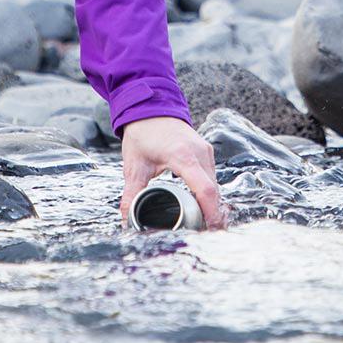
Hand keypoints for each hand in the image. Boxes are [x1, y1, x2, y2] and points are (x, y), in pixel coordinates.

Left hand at [120, 115, 227, 229]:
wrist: (150, 106)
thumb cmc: (142, 133)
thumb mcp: (134, 165)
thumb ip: (132, 194)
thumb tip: (127, 220)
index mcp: (183, 156)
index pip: (204, 190)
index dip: (211, 213)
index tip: (211, 231)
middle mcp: (199, 153)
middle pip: (213, 191)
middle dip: (213, 214)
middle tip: (206, 236)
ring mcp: (205, 151)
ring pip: (215, 184)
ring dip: (212, 204)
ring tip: (204, 225)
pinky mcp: (205, 151)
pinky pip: (212, 176)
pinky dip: (209, 192)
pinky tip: (203, 206)